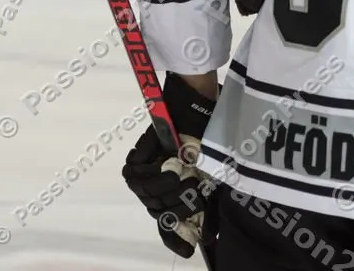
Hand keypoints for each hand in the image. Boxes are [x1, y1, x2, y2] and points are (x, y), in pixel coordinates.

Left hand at [122, 74, 216, 258]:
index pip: (169, 221)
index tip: (188, 249)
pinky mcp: (138, 156)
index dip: (175, 237)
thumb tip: (210, 234)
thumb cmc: (210, 132)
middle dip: (178, 208)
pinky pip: (138, 176)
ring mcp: (147, 169)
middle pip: (159, 210)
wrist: (198, 105)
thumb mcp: (215, 171)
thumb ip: (208, 200)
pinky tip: (171, 168)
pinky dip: (154, 176)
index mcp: (179, 187)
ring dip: (167, 193)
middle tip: (196, 192)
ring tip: (184, 179)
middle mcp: (160, 182)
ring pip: (147, 196)